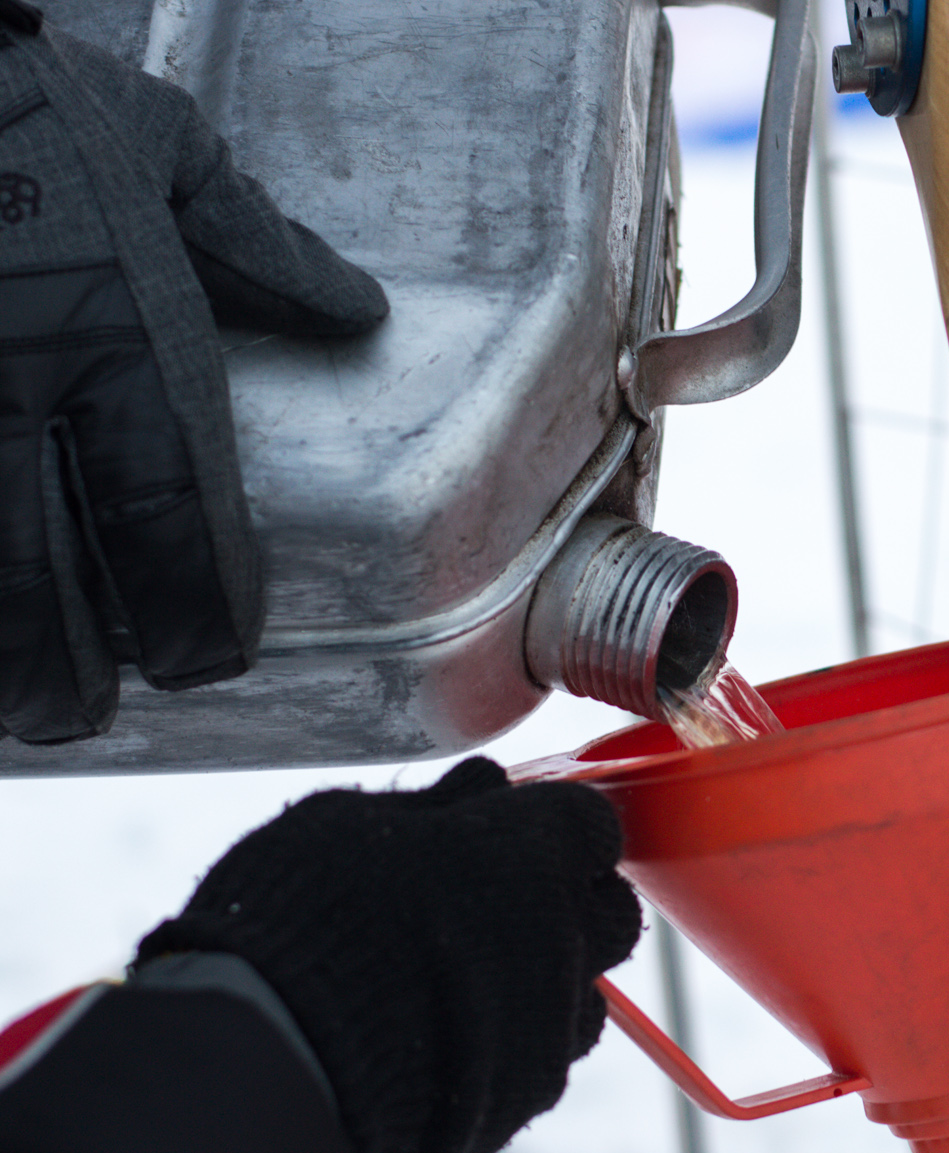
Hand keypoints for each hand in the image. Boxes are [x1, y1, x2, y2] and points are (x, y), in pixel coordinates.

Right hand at [0, 6, 387, 742]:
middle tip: (85, 710)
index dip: (193, 603)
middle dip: (60, 668)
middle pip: (36, 578)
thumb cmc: (12, 86)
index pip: (168, 511)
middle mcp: (7, 383)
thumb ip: (254, 243)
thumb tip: (352, 311)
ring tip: (5, 706)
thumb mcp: (156, 143)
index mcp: (115, 332)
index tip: (209, 654)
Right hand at [133, 758, 641, 1152]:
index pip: (591, 823)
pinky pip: (546, 1055)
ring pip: (586, 988)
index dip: (551, 828)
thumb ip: (436, 804)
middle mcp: (566, 931)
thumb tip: (481, 784)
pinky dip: (514, 1044)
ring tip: (466, 985)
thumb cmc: (303, 918)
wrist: (278, 1055)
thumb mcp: (348, 824)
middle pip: (611, 908)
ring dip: (547, 979)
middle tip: (502, 908)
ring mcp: (555, 1017)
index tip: (514, 837)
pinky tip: (450, 1041)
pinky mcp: (530, 1090)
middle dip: (572, 903)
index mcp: (532, 851)